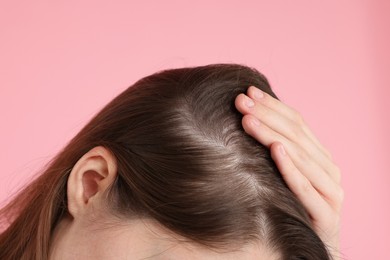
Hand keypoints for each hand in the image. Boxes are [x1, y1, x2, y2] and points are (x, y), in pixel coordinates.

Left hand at [234, 86, 342, 257]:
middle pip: (296, 135)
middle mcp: (328, 169)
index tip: (248, 92)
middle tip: (240, 102)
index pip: (296, 123)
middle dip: (266, 115)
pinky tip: (275, 151)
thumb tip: (249, 116)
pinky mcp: (327, 215)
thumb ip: (277, 148)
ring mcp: (331, 192)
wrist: (310, 247)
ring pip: (301, 156)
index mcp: (320, 156)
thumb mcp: (286, 173)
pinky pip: (306, 188)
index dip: (272, 105)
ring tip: (248, 120)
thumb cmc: (292, 205)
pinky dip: (291, 168)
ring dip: (272, 135)